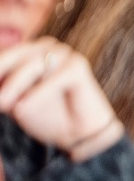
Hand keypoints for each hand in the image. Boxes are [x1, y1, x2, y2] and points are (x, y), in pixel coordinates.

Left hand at [0, 38, 124, 160]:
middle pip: (15, 55)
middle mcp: (46, 47)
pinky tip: (22, 108)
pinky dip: (37, 94)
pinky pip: (53, 78)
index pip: (4, 55)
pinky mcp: (78, 66)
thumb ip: (1, 88)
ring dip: (14, 84)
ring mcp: (64, 54)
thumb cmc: (45, 115)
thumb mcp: (12, 101)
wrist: (78, 134)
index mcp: (29, 51)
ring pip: (32, 64)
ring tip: (2, 104)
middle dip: (0, 73)